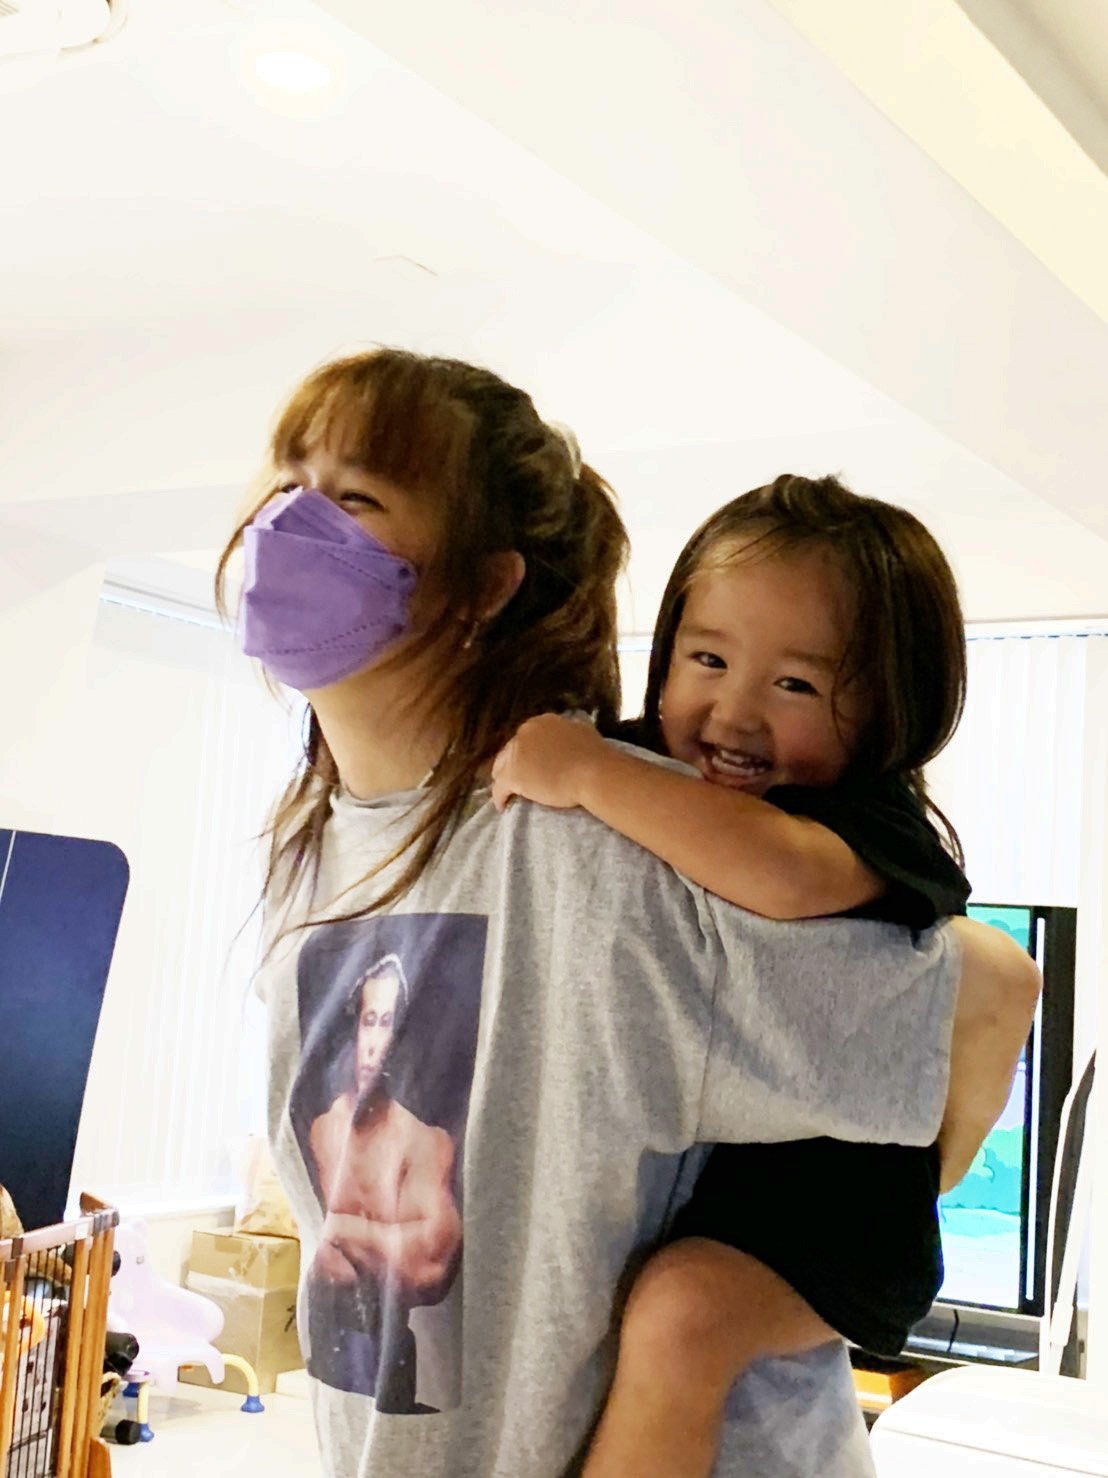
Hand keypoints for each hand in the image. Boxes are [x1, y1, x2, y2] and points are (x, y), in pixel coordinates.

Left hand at [490, 713, 604, 812]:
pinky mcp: (513, 775)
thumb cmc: (594, 754)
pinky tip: (502, 806)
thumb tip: (569, 732)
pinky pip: (499, 788)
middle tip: (521, 780)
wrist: (593, 772)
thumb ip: (568, 731)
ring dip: (504, 780)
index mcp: (541, 722)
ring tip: (509, 793)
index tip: (533, 765)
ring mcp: (517, 753)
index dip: (528, 753)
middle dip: (514, 765)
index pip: (526, 739)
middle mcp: (525, 732)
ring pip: (500, 768)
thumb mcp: (581, 731)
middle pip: (510, 752)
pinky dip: (500, 797)